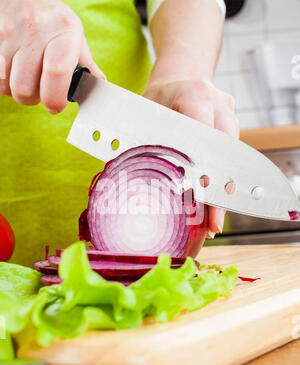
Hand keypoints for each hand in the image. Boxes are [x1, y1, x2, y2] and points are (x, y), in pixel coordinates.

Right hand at [0, 0, 104, 113]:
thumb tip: (97, 84)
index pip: (57, 73)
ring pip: (7, 87)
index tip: (56, 106)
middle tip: (40, 90)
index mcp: (62, 32)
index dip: (55, 99)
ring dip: (17, 90)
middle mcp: (34, 32)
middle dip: (33, 98)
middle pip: (25, 89)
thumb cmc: (51, 18)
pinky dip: (4, 80)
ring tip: (27, 77)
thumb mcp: (73, 33)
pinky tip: (14, 70)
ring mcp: (8, 36)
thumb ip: (85, 62)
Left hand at [144, 79, 239, 238]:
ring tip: (213, 222)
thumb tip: (125, 178)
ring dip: (223, 193)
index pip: (203, 138)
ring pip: (232, 160)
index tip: (202, 199)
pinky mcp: (233, 126)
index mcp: (195, 95)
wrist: (182, 78)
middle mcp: (219, 104)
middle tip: (213, 224)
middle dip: (220, 194)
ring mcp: (230, 114)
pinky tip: (215, 205)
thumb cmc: (158, 97)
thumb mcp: (144, 112)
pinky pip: (231, 159)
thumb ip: (143, 140)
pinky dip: (223, 183)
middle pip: (225, 155)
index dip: (204, 172)